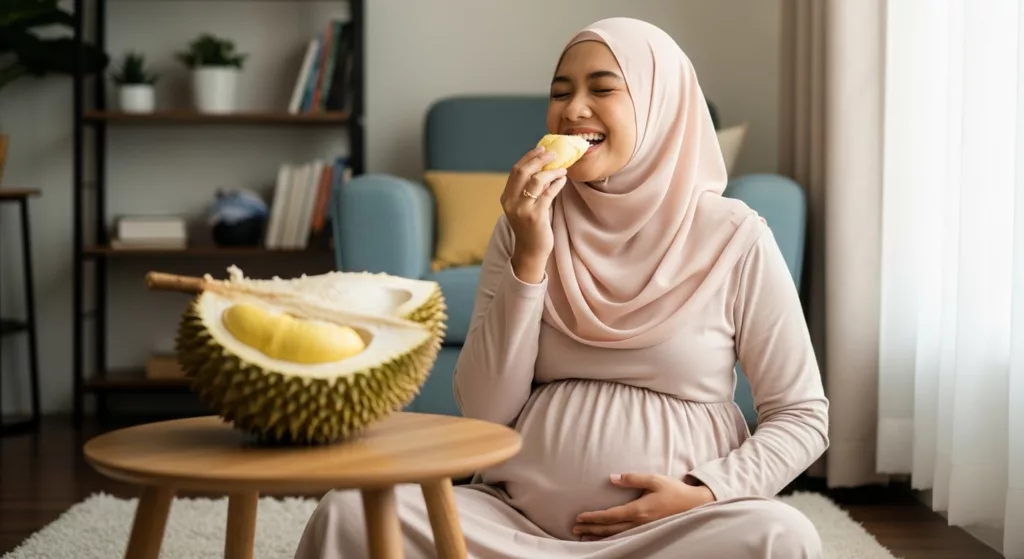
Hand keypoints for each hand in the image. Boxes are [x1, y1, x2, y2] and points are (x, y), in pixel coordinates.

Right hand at [500, 146, 568, 282]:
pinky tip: (563, 180)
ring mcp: (522, 209)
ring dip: (551, 171)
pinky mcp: (536, 216)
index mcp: (506, 197)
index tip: (541, 149)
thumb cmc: (530, 226)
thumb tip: (542, 166)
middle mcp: (511, 202)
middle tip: (553, 154)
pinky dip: (557, 184)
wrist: (530, 250)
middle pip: (523, 172)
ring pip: (536, 181)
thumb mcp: (523, 206)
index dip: (529, 157)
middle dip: (539, 159)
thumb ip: (527, 189)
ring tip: (562, 169)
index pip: (516, 170)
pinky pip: (548, 193)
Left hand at [573, 473, 715, 540]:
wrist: (694, 505)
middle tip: (575, 528)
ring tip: (584, 536)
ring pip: (616, 536)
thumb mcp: (654, 479)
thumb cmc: (673, 490)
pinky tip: (604, 538)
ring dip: (598, 536)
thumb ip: (632, 478)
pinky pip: (625, 537)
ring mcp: (643, 529)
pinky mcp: (647, 531)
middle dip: (591, 528)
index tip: (580, 517)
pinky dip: (611, 538)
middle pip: (610, 528)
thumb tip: (612, 478)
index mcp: (639, 510)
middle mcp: (639, 523)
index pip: (611, 516)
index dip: (594, 517)